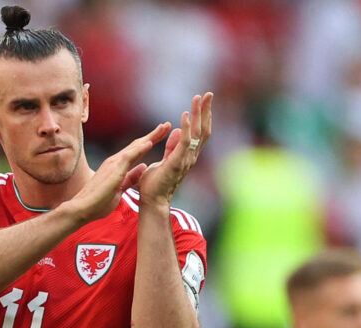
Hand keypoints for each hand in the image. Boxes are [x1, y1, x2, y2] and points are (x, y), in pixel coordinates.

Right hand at [66, 122, 172, 222]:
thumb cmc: (99, 202)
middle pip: (137, 145)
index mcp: (117, 166)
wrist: (83, 208)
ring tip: (163, 128)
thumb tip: (144, 167)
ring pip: (134, 146)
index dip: (149, 142)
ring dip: (150, 136)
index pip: (136, 151)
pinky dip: (140, 148)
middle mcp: (115, 161)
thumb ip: (131, 177)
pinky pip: (128, 156)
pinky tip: (150, 142)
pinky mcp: (114, 169)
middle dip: (153, 134)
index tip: (161, 135)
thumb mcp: (121, 188)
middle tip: (166, 125)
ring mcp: (113, 164)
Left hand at [138, 92, 212, 206]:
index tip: (203, 100)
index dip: (203, 116)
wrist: (152, 200)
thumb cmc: (156, 183)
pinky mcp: (177, 163)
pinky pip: (185, 143)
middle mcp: (191, 156)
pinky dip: (186, 128)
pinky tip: (185, 115)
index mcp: (187, 155)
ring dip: (198, 114)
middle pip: (204, 129)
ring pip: (197, 133)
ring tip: (198, 98)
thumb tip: (178, 130)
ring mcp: (186, 160)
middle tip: (208, 94)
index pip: (200, 132)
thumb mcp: (165, 159)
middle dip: (206, 111)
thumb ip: (172, 146)